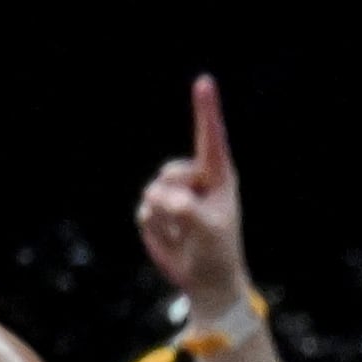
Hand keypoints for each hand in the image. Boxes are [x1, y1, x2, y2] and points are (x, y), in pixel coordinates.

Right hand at [134, 74, 250, 315]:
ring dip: (165, 218)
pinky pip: (144, 211)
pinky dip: (155, 228)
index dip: (206, 109)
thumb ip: (187, 210)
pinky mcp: (155, 208)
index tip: (205, 82)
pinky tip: (171, 238)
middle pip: (170, 172)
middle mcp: (195, 179)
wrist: (205, 280)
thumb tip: (163, 199)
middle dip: (175, 198)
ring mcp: (173, 192)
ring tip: (184, 234)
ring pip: (153, 192)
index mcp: (218, 178)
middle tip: (192, 222)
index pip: (210, 138)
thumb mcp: (209, 232)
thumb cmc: (217, 252)